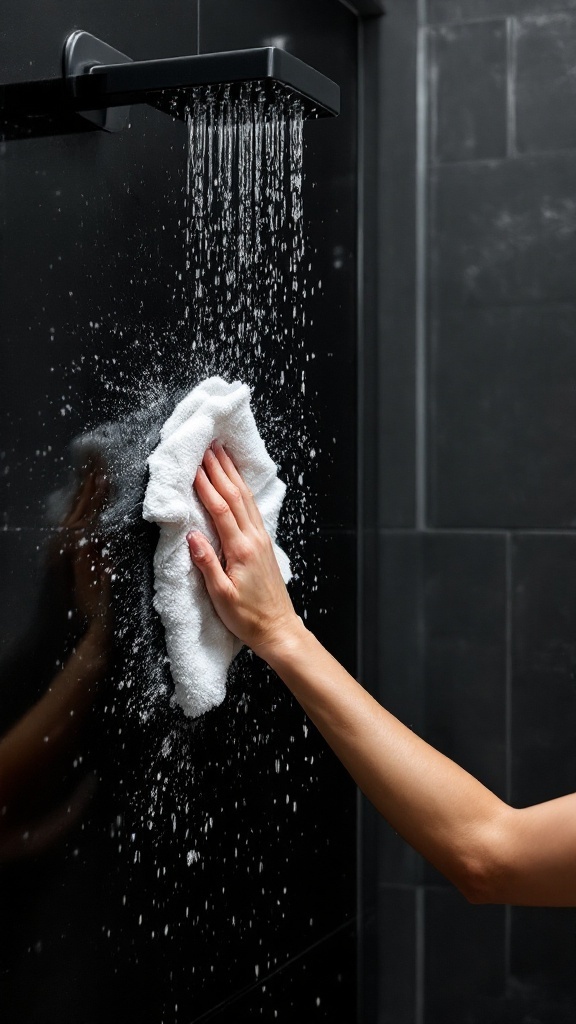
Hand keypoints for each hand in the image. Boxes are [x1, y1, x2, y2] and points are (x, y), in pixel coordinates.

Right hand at [187, 441, 304, 656]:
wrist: (278, 629)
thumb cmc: (248, 617)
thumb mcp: (221, 596)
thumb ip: (207, 564)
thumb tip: (192, 536)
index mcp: (241, 550)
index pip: (221, 509)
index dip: (206, 485)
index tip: (194, 464)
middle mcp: (254, 539)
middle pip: (235, 496)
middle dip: (220, 469)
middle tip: (209, 445)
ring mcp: (261, 540)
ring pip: (246, 499)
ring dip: (232, 474)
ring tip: (222, 453)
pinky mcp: (264, 544)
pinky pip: (251, 509)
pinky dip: (242, 490)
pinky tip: (237, 482)